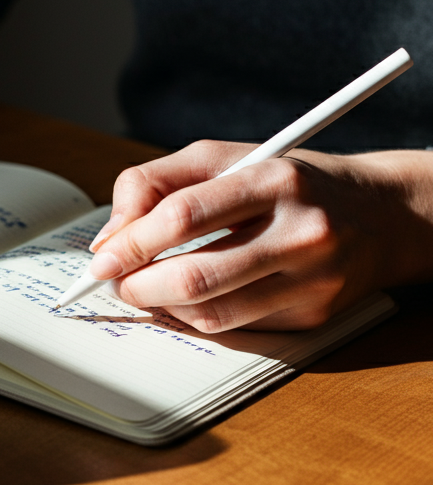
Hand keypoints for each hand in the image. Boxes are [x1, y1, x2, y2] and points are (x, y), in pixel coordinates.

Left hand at [88, 140, 432, 331]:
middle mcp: (301, 231)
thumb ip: (155, 183)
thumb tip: (109, 238)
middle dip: (139, 285)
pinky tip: (187, 299)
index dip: (131, 242)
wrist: (382, 214)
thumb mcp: (223, 157)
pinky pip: (236, 327)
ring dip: (162, 307)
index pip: (184, 216)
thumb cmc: (288, 181)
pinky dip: (197, 317)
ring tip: (145, 289)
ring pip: (213, 313)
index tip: (101, 258)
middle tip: (116, 282)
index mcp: (274, 179)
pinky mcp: (313, 315)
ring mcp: (313, 280)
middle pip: (196, 276)